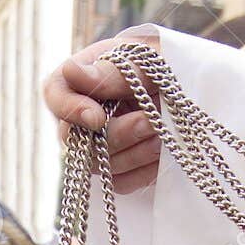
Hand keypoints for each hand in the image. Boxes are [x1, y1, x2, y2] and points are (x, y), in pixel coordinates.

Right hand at [43, 27, 162, 194]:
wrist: (190, 91)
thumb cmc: (164, 65)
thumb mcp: (144, 60)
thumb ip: (111, 71)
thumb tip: (70, 71)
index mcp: (81, 80)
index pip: (54, 95)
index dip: (70, 110)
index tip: (97, 118)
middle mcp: (82, 117)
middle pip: (75, 140)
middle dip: (116, 135)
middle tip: (149, 122)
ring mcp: (98, 148)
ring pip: (99, 166)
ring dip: (135, 153)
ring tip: (163, 134)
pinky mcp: (119, 171)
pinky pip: (121, 183)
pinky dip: (143, 171)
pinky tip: (162, 153)